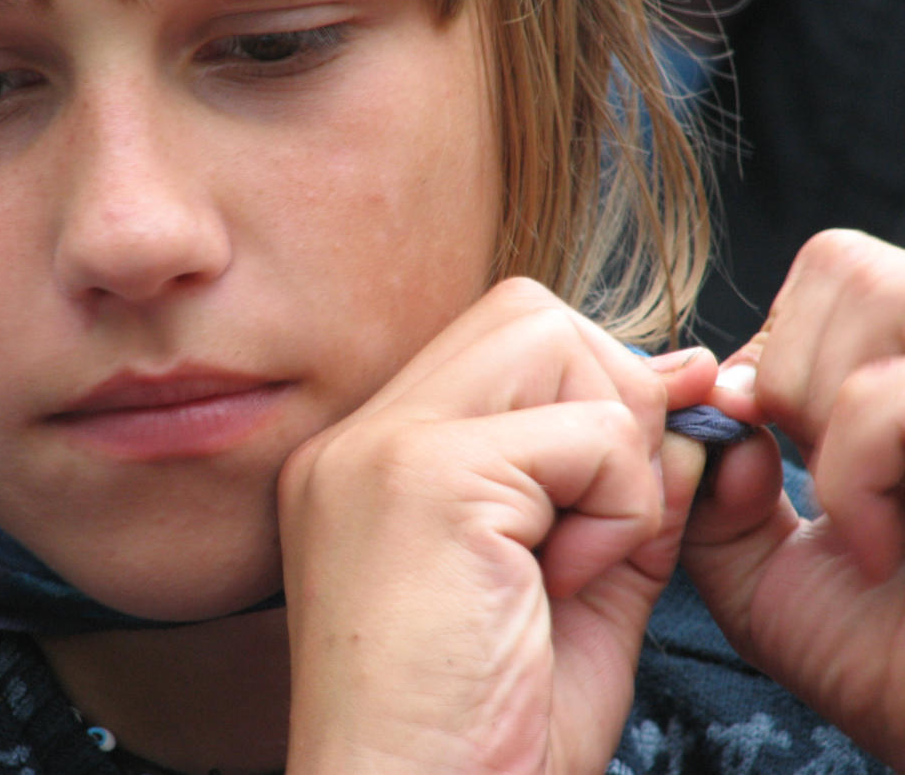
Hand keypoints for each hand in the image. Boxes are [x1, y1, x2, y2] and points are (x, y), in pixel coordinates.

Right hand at [277, 278, 716, 774]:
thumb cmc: (482, 728)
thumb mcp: (576, 584)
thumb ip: (623, 479)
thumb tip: (682, 383)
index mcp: (375, 459)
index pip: (506, 342)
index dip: (593, 396)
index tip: (616, 495)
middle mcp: (361, 439)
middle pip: (531, 316)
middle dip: (605, 404)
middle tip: (591, 525)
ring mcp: (382, 450)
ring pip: (556, 343)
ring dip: (608, 453)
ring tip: (563, 559)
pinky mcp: (427, 481)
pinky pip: (591, 435)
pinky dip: (614, 510)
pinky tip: (557, 584)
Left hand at [685, 229, 904, 767]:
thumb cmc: (878, 661)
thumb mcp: (757, 566)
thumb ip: (712, 480)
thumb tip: (715, 406)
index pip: (830, 271)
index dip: (776, 353)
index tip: (765, 446)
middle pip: (848, 265)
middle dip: (793, 378)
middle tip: (808, 476)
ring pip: (883, 293)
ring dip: (828, 416)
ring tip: (852, 512)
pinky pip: (892, 399)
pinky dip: (857, 475)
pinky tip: (878, 548)